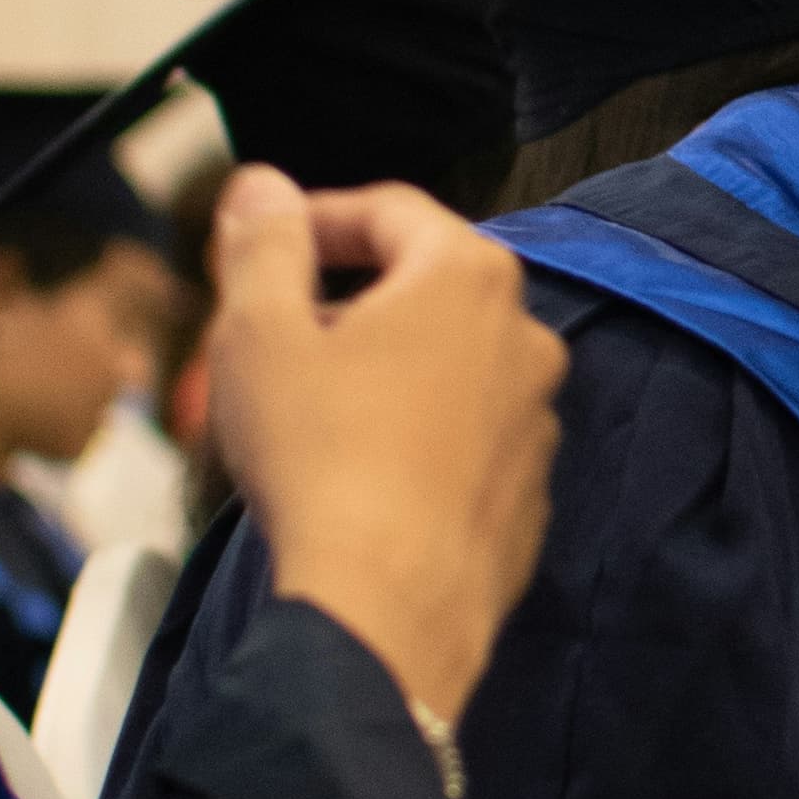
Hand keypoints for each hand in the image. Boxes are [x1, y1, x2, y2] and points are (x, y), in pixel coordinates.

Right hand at [205, 165, 564, 728]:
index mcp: (468, 277)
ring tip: (311, 411)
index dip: (315, 218)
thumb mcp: (261, 333)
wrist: (387, 610)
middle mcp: (525, 337)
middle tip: (275, 333)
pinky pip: (465, 439)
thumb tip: (264, 188)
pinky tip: (359, 475)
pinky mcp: (530, 495)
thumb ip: (264, 245)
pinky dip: (416, 437)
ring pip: (449, 366)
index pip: (389, 209)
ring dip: (384, 369)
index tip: (262, 247)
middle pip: (425, 286)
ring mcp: (537, 421)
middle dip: (347, 297)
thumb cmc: (322, 460)